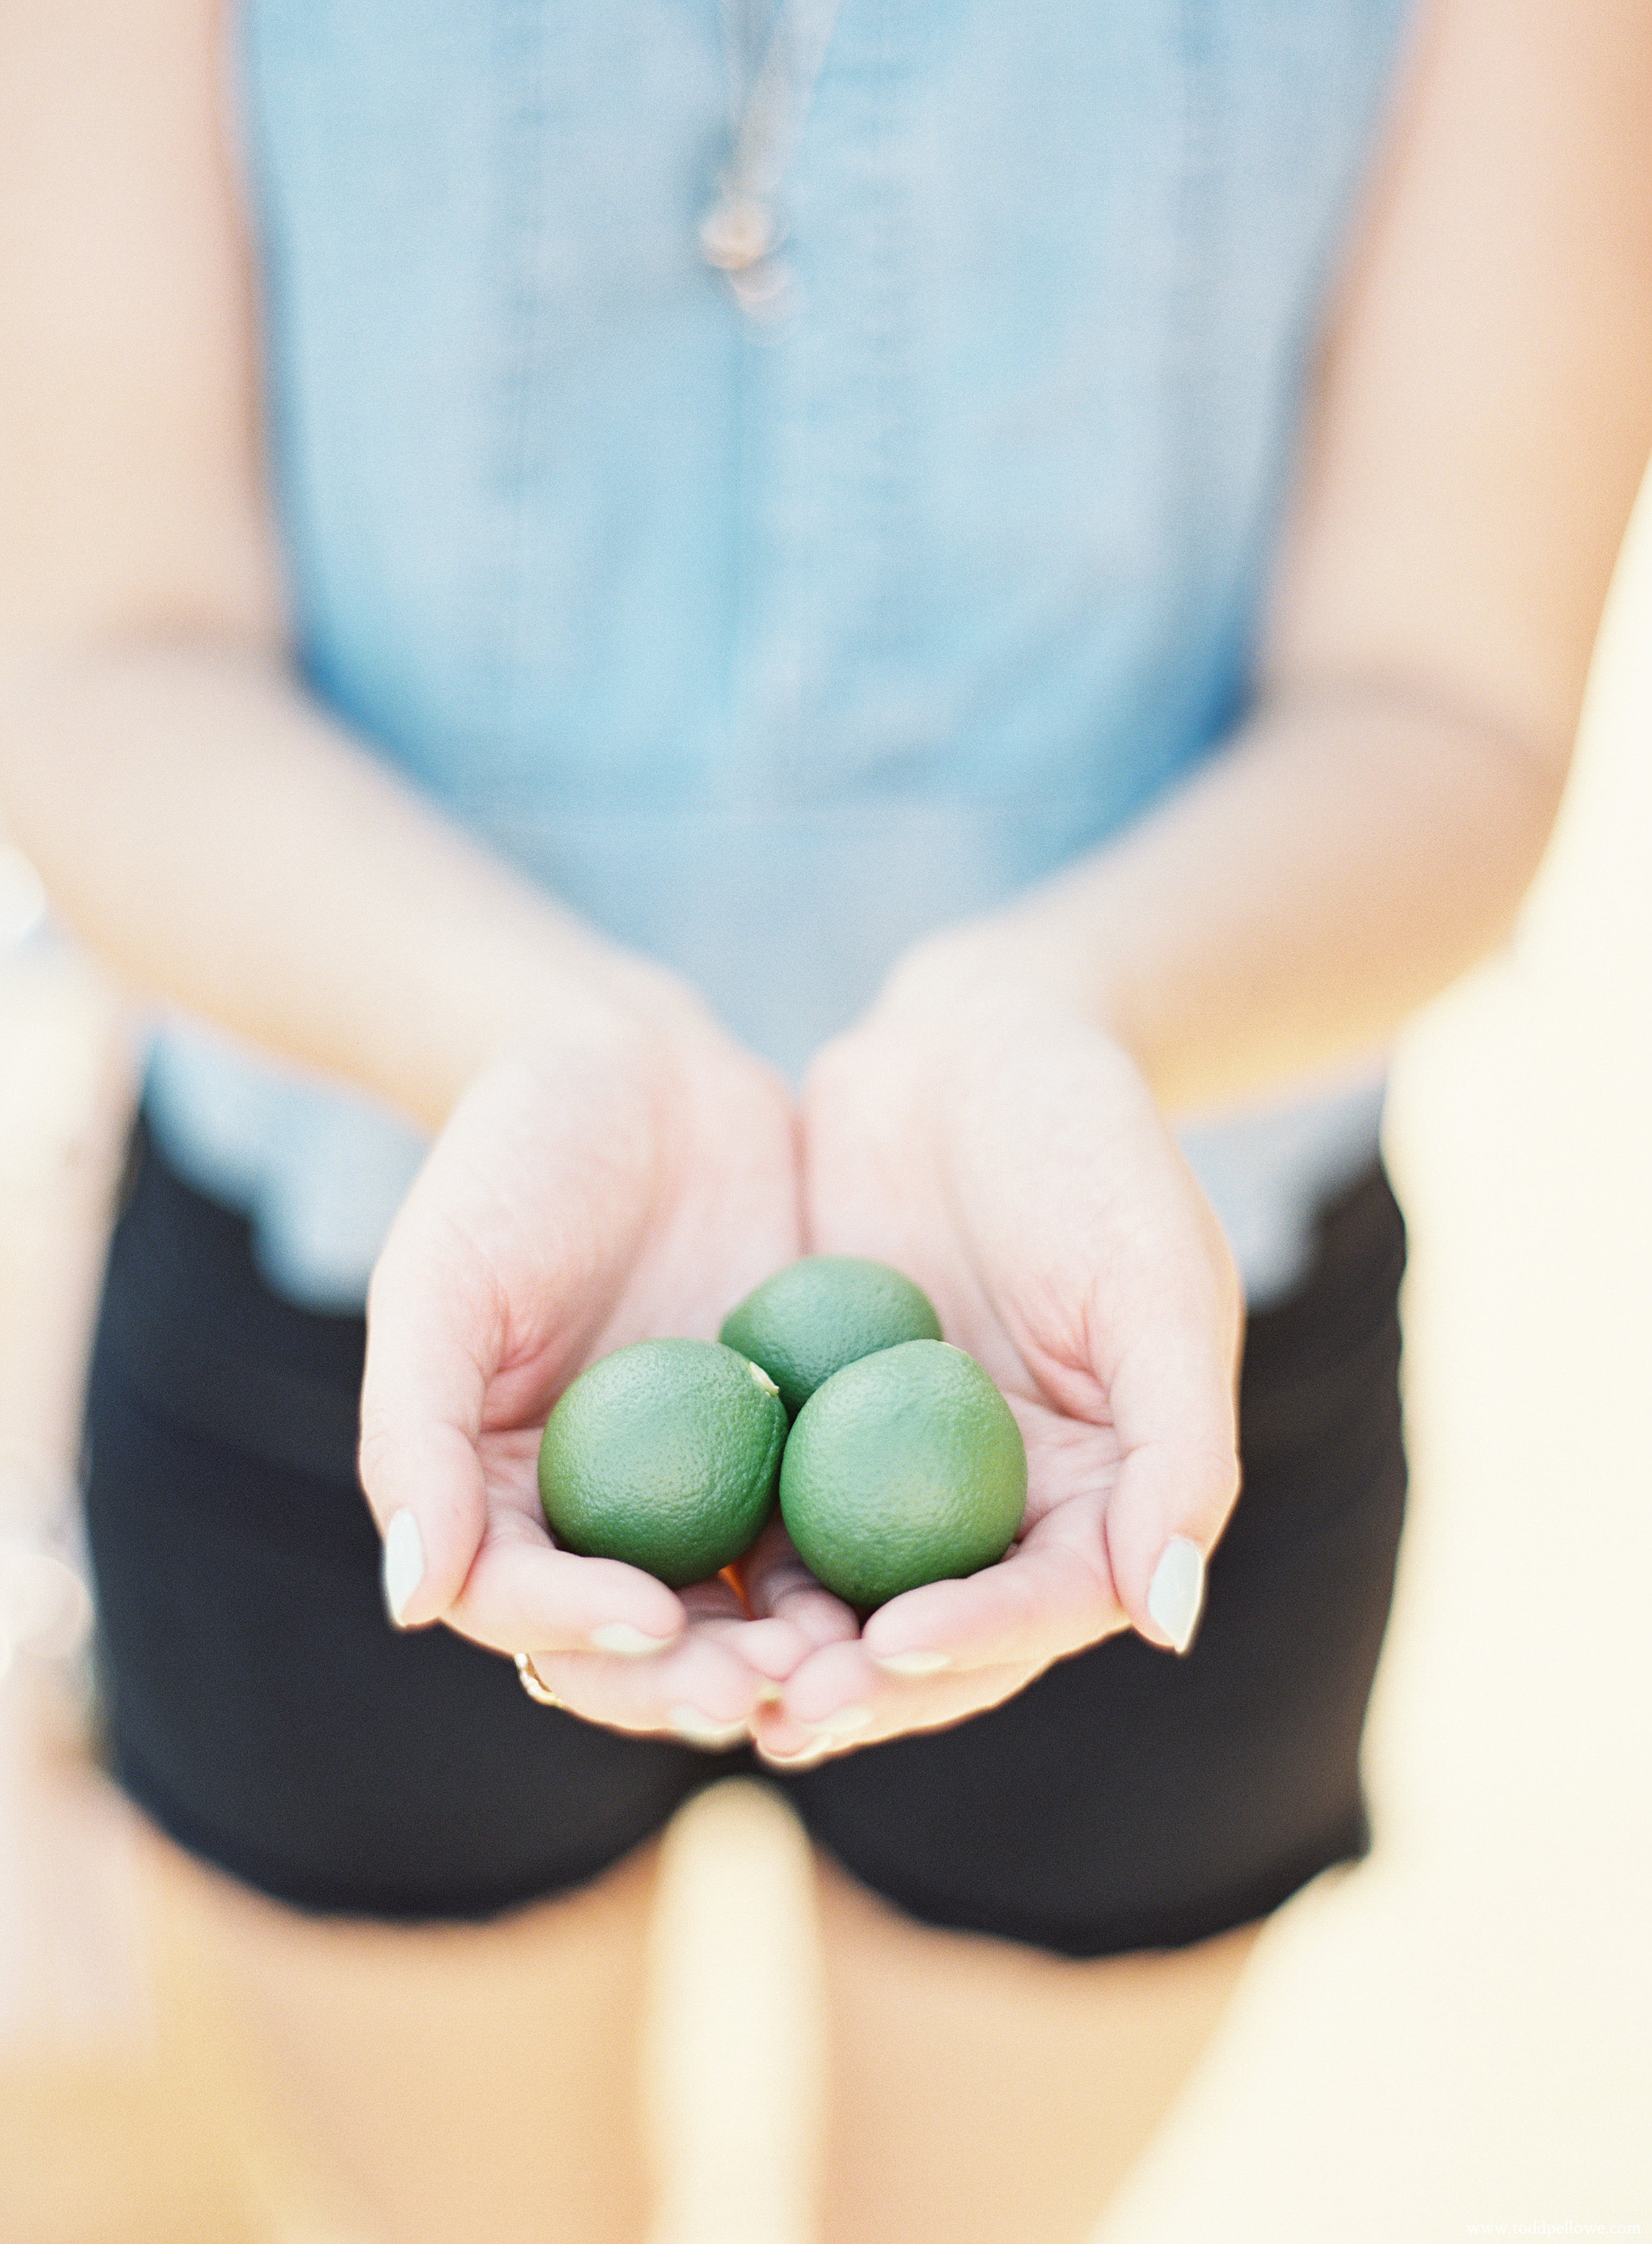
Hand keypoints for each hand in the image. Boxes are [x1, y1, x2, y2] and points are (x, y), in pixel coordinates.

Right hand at [358, 976, 854, 1746]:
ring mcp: (705, 1491)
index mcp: (495, 1502)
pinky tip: (921, 1579)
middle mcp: (600, 1519)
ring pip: (744, 1610)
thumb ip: (414, 1437)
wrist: (635, 1068)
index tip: (655, 1625)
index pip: (526, 1609)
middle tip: (776, 1682)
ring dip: (796, 1656)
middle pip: (642, 1646)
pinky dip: (864, 1567)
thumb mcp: (439, 1281)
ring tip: (855, 1658)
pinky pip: (828, 1524)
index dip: (582, 1638)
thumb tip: (413, 1602)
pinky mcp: (793, 1448)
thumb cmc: (508, 1161)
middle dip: (701, 1683)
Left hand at [748, 937, 1241, 1765]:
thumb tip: (1167, 1623)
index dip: (976, 1643)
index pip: (1046, 1604)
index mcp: (1104, 1493)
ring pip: (841, 1593)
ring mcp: (901, 1468)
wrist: (979, 1041)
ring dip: (777, 1650)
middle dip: (860, 1685)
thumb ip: (1179, 1450)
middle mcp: (1002, 1504)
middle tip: (775, 1710)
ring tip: (700, 1678)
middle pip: (935, 1632)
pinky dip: (721, 1553)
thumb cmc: (1094, 1145)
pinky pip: (766, 1507)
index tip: (888, 1651)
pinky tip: (648, 1581)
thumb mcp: (1156, 1279)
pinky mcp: (816, 1425)